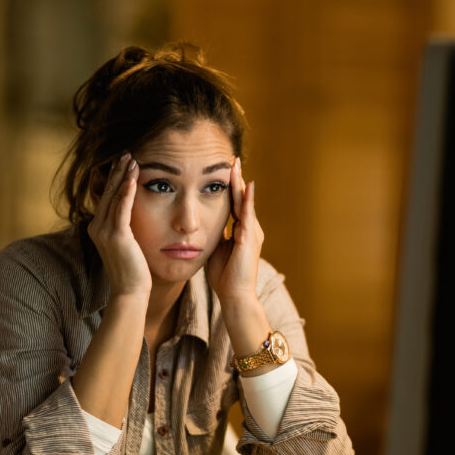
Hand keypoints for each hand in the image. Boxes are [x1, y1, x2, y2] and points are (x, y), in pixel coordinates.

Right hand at [87, 152, 150, 297]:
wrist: (130, 292)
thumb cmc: (133, 272)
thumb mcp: (127, 245)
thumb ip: (125, 229)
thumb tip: (132, 218)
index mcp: (98, 229)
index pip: (106, 198)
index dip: (114, 179)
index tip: (123, 163)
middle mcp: (97, 228)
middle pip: (107, 193)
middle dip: (117, 172)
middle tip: (126, 153)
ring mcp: (104, 232)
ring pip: (114, 197)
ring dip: (123, 176)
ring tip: (131, 159)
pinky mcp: (116, 236)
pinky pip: (121, 208)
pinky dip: (126, 191)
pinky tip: (132, 178)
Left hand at [206, 157, 261, 304]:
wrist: (235, 296)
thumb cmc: (224, 278)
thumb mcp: (216, 251)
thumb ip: (214, 236)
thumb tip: (203, 225)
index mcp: (241, 232)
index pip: (234, 204)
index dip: (229, 187)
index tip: (224, 169)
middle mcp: (250, 229)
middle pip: (241, 198)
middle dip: (236, 178)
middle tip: (232, 158)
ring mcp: (252, 233)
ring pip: (244, 202)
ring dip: (240, 183)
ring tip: (235, 164)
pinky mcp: (250, 238)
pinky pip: (247, 214)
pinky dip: (246, 199)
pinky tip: (245, 185)